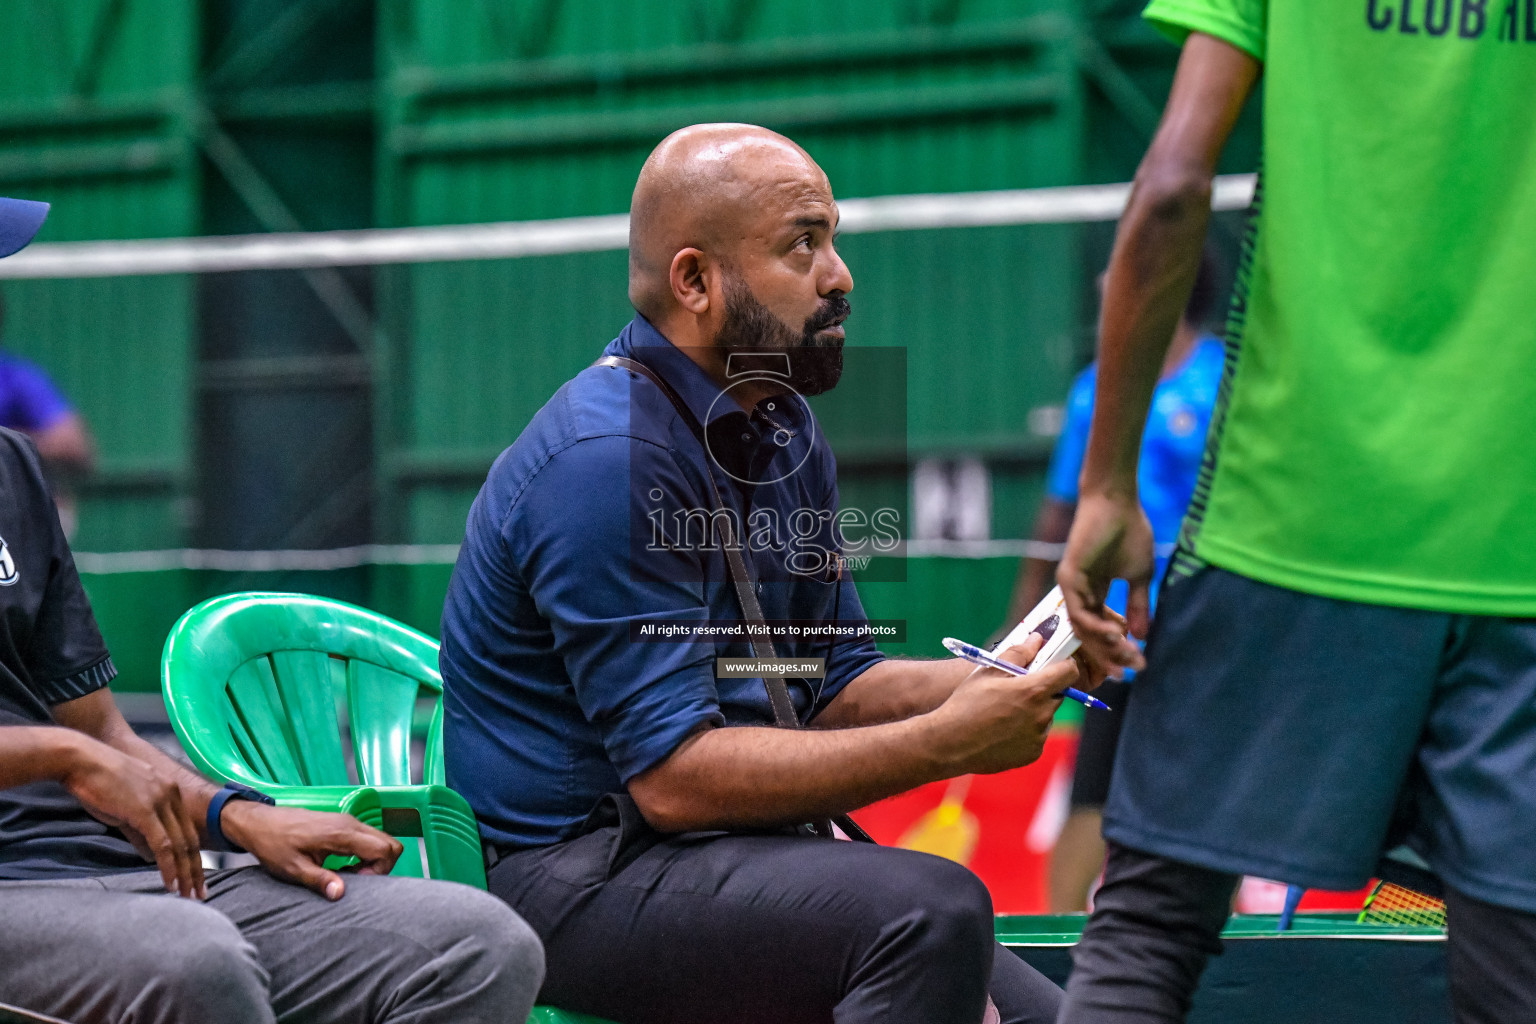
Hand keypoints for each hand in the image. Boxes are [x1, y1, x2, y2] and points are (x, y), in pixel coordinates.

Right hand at [61, 736, 204, 898]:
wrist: (81, 760)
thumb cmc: (96, 782)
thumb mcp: (124, 808)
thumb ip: (140, 830)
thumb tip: (152, 855)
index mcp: (169, 791)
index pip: (188, 829)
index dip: (192, 855)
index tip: (194, 876)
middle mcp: (172, 794)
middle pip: (191, 839)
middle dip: (195, 869)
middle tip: (200, 893)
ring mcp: (161, 801)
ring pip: (181, 844)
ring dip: (185, 873)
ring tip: (188, 895)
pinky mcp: (146, 810)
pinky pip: (164, 844)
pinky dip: (169, 866)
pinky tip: (170, 883)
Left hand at [220, 801, 402, 900]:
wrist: (259, 822)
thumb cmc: (274, 844)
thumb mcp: (294, 869)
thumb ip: (320, 880)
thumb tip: (340, 893)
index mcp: (342, 834)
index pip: (385, 849)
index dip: (380, 870)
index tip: (358, 882)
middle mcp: (350, 823)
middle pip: (391, 843)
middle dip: (382, 866)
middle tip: (358, 881)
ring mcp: (348, 821)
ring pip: (381, 839)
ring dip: (374, 860)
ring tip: (349, 875)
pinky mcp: (343, 823)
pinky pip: (369, 837)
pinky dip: (366, 853)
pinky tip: (344, 866)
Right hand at [929, 634, 1081, 774]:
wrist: (950, 743)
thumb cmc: (966, 704)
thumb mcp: (988, 671)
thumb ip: (1018, 654)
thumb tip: (1037, 640)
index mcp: (1033, 691)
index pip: (1068, 672)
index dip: (1063, 665)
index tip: (1053, 664)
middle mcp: (1041, 715)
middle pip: (1057, 695)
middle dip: (1043, 689)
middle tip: (1018, 688)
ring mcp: (1038, 737)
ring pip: (1045, 716)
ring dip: (1033, 711)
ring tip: (1003, 712)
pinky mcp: (1032, 754)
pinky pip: (1036, 736)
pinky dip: (1026, 731)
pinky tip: (1002, 730)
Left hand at [1057, 491, 1152, 674]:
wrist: (1117, 502)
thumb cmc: (1129, 532)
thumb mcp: (1139, 576)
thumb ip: (1138, 606)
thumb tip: (1143, 636)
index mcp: (1094, 593)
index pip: (1102, 630)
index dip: (1118, 649)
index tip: (1138, 664)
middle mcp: (1079, 593)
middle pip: (1090, 635)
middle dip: (1111, 655)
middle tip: (1130, 671)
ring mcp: (1071, 586)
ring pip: (1083, 628)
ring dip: (1105, 645)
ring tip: (1126, 656)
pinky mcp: (1069, 577)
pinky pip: (1079, 611)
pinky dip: (1096, 626)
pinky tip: (1115, 636)